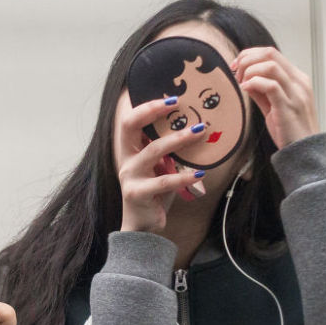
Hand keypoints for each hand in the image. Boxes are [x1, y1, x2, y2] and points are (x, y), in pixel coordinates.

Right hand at [114, 91, 209, 232]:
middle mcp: (125, 159)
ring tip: (199, 131)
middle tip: (177, 103)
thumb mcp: (160, 167)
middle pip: (129, 126)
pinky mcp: (137, 193)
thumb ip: (168, 150)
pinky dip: (183, 176)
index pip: (131, 120)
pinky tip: (200, 173)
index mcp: (129, 150)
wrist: (142, 226)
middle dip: (151, 111)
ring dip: (178, 139)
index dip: (147, 106)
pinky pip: (163, 182)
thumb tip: (195, 127)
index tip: (172, 98)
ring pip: (152, 151)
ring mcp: (129, 176)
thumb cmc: (154, 193)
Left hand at [231, 47, 318, 148]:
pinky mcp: (288, 106)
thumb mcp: (273, 106)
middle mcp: (298, 81)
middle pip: (270, 54)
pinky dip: (254, 83)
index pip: (272, 53)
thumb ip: (261, 91)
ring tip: (240, 83)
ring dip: (249, 71)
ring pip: (270, 66)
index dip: (249, 55)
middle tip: (235, 73)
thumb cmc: (289, 130)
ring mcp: (295, 93)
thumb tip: (246, 80)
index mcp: (296, 78)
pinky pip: (271, 85)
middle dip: (247, 59)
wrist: (305, 151)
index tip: (235, 66)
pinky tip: (245, 90)